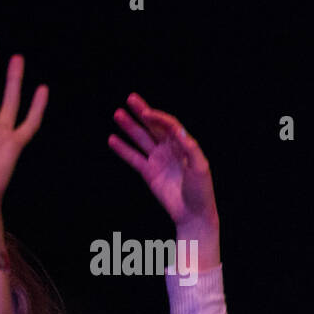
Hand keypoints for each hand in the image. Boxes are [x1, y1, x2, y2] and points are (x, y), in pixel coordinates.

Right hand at [109, 93, 218, 230]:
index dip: (159, 118)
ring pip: (141, 139)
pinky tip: (112, 139)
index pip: (169, 125)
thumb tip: (177, 130)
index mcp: (184, 146)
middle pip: (154, 127)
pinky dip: (123, 149)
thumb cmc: (201, 191)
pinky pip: (133, 158)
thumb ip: (190, 148)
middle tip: (130, 99)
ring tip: (118, 114)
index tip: (147, 113)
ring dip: (130, 127)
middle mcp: (170, 150)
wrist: (193, 214)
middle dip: (142, 113)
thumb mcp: (200, 167)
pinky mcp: (149, 173)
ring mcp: (158, 160)